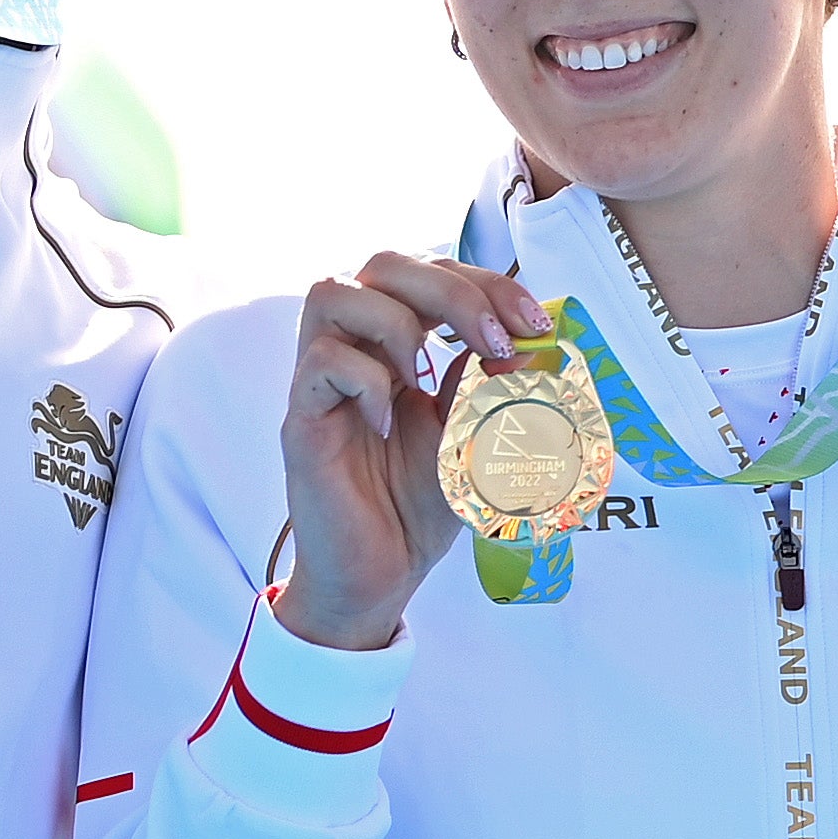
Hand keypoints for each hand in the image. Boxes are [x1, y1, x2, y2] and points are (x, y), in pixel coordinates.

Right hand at [272, 255, 555, 652]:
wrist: (382, 574)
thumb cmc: (421, 503)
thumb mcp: (476, 433)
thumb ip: (491, 382)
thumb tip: (529, 338)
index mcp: (397, 343)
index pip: (430, 272)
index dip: (486, 283)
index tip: (535, 323)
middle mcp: (355, 348)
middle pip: (381, 263)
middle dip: (451, 288)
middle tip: (497, 339)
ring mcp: (322, 381)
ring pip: (331, 292)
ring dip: (399, 321)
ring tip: (431, 375)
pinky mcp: (302, 421)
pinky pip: (321, 364)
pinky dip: (367, 380)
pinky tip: (389, 421)